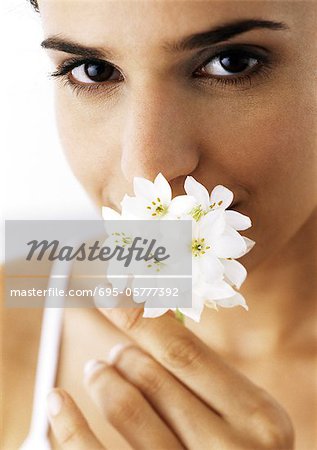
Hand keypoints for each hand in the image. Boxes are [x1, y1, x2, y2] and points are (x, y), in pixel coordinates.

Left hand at [47, 307, 293, 448]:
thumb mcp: (249, 416)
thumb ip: (208, 379)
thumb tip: (151, 320)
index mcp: (257, 415)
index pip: (183, 350)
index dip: (140, 315)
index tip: (110, 290)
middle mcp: (230, 448)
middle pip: (154, 378)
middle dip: (124, 355)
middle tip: (113, 352)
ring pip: (128, 409)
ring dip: (102, 379)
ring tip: (96, 369)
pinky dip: (69, 424)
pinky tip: (57, 400)